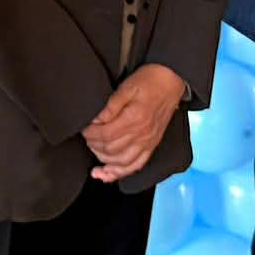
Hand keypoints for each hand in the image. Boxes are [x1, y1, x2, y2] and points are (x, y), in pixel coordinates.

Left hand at [83, 64, 185, 181]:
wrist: (170, 81)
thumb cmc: (148, 81)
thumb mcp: (126, 87)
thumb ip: (110, 106)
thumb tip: (96, 120)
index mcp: (134, 119)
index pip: (106, 134)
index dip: (90, 133)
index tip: (83, 128)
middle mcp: (143, 134)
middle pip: (111, 149)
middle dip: (93, 144)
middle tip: (86, 136)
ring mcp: (148, 142)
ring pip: (122, 162)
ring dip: (104, 159)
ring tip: (94, 149)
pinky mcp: (152, 146)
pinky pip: (136, 166)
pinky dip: (119, 173)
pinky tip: (106, 173)